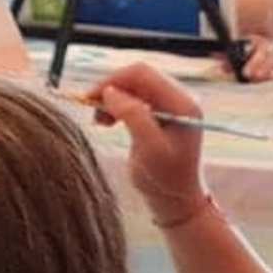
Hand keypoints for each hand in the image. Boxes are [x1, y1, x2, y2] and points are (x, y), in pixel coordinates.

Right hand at [90, 60, 214, 225]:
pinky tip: (107, 122)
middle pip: (138, 77)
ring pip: (134, 87)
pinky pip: (134, 99)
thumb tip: (109, 91)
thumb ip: (132, 115)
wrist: (176, 199)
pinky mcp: (160, 114)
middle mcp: (178, 98)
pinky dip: (117, 107)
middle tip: (91, 110)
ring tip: (100, 121)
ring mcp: (170, 105)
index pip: (143, 74)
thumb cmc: (164, 178)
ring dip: (112, 99)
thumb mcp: (148, 147)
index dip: (114, 80)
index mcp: (181, 103)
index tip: (90, 99)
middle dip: (111, 89)